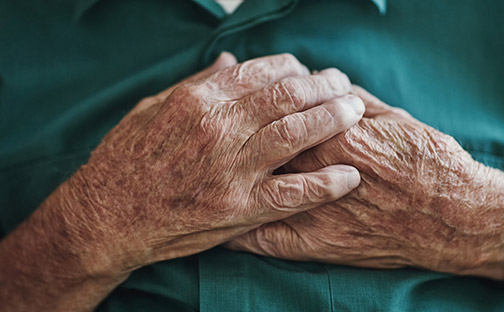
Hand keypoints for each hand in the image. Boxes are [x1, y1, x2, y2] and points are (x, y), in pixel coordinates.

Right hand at [0, 53, 364, 311]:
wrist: (108, 214)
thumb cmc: (128, 158)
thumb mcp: (154, 107)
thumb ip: (197, 84)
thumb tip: (230, 61)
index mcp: (200, 99)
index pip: (264, 72)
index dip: (295, 69)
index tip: (307, 74)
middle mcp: (219, 127)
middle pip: (289, 96)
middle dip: (324, 87)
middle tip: (343, 86)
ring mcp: (231, 168)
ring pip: (297, 134)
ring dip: (333, 119)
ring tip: (355, 112)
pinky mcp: (238, 207)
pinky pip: (293, 193)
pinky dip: (325, 184)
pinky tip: (348, 176)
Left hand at [226, 86, 503, 280]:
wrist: (452, 214)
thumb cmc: (426, 160)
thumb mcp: (389, 115)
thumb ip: (348, 100)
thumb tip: (323, 85)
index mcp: (327, 131)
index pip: (272, 110)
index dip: (255, 104)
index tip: (245, 103)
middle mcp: (310, 168)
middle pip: (254, 147)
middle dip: (232, 137)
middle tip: (220, 136)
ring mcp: (306, 208)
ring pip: (249, 188)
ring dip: (228, 177)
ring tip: (215, 170)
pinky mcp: (310, 243)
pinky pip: (258, 237)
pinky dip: (235, 230)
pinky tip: (219, 224)